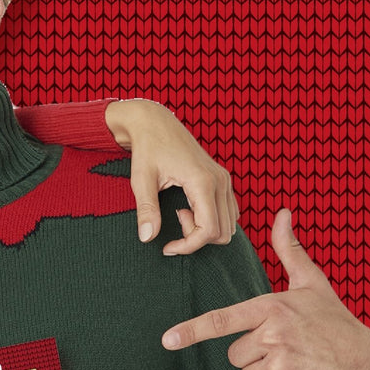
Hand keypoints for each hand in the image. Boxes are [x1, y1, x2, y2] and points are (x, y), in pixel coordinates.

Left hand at [106, 99, 238, 254]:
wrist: (155, 123)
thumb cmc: (147, 149)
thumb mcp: (141, 180)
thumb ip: (146, 210)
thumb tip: (146, 238)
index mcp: (203, 181)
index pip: (209, 230)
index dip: (188, 246)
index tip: (167, 246)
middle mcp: (220, 181)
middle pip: (223, 232)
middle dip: (196, 237)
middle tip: (172, 219)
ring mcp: (224, 179)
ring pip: (229, 224)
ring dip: (204, 228)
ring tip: (178, 211)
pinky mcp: (222, 179)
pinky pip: (228, 212)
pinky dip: (210, 219)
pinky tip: (187, 206)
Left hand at [162, 208, 369, 369]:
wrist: (365, 362)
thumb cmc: (332, 320)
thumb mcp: (312, 283)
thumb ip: (289, 251)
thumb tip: (282, 213)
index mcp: (272, 309)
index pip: (223, 320)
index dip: (192, 331)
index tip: (167, 340)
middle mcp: (273, 337)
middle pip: (234, 355)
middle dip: (252, 354)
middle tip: (284, 348)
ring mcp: (280, 366)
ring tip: (295, 363)